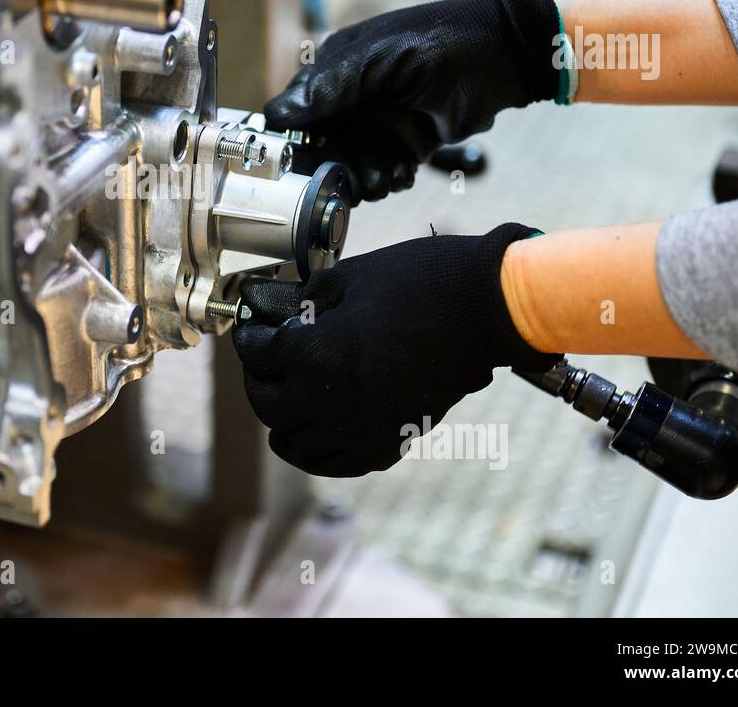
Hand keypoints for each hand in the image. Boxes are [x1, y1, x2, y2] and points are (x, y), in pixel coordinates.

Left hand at [231, 224, 559, 476]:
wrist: (487, 308)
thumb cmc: (424, 281)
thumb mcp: (351, 276)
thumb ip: (310, 299)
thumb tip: (287, 313)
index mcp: (317, 353)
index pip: (260, 356)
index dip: (250, 340)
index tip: (251, 332)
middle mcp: (332, 399)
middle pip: (270, 407)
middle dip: (259, 382)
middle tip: (261, 367)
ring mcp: (363, 426)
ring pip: (299, 443)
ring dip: (283, 422)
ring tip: (282, 405)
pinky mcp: (392, 440)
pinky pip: (340, 462)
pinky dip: (318, 453)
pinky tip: (313, 438)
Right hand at [267, 0, 561, 201]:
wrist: (508, 57)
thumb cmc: (446, 42)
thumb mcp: (382, 59)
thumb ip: (331, 86)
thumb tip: (278, 115)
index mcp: (336, 67)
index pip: (297, 112)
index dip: (299, 142)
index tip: (309, 165)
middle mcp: (351, 97)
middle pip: (322, 148)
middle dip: (337, 168)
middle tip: (360, 177)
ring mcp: (377, 122)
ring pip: (351, 164)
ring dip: (365, 177)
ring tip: (389, 175)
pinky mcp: (403, 142)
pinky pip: (381, 170)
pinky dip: (390, 178)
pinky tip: (406, 171)